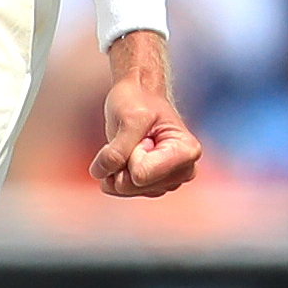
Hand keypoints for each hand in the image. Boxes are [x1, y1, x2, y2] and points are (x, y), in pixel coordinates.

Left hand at [95, 33, 201, 197]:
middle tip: (134, 138)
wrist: (138, 96)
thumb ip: (118, 149)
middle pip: (133, 185)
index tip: (142, 133)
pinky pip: (121, 191)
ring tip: (130, 144)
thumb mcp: (128, 119)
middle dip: (122, 162)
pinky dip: (114, 173)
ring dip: (116, 167)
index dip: (131, 152)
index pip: (140, 173)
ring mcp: (169, 182)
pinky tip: (124, 155)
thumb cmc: (138, 102)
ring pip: (125, 190)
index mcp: (187, 152)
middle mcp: (184, 171)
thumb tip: (100, 174)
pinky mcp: (153, 187)